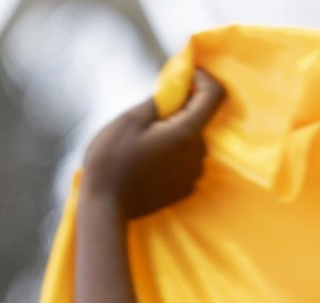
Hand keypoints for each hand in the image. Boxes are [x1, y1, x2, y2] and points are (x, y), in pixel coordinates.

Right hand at [81, 70, 224, 219]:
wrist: (104, 208)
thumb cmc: (112, 160)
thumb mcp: (130, 119)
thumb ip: (159, 100)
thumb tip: (175, 89)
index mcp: (187, 132)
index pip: (215, 93)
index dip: (204, 78)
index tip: (185, 77)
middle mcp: (198, 153)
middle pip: (201, 119)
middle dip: (182, 110)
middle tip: (152, 116)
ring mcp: (192, 174)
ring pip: (193, 142)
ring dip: (176, 134)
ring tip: (145, 143)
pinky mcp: (183, 189)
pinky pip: (186, 163)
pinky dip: (173, 155)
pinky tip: (149, 162)